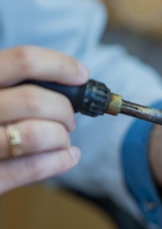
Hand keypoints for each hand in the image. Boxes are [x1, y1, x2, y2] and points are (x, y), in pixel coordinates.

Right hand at [0, 46, 88, 193]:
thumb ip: (13, 86)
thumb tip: (64, 84)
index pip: (22, 61)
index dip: (59, 65)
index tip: (81, 74)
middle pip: (34, 100)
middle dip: (64, 110)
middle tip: (68, 119)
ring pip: (35, 135)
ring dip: (61, 137)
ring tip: (63, 139)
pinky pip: (31, 167)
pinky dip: (59, 161)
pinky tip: (69, 156)